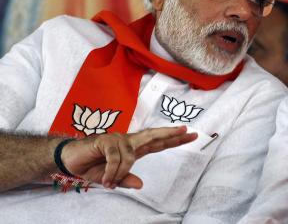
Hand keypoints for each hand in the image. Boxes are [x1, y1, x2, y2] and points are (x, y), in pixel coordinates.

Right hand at [60, 126, 196, 188]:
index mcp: (133, 148)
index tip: (190, 135)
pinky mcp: (105, 140)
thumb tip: (140, 185)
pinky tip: (105, 179)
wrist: (69, 159)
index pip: (158, 142)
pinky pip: (115, 157)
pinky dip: (112, 170)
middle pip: (153, 136)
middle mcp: (128, 141)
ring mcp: (117, 139)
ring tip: (109, 182)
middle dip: (170, 133)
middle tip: (186, 131)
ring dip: (121, 172)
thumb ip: (125, 179)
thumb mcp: (111, 178)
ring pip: (131, 154)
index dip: (174, 138)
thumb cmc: (92, 166)